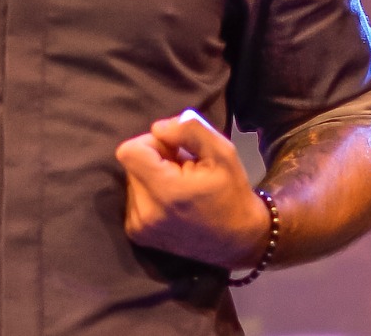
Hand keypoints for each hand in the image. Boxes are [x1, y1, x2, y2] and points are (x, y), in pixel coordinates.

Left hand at [114, 109, 269, 267]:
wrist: (240, 241)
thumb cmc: (232, 194)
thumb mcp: (222, 152)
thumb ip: (189, 130)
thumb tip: (157, 128)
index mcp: (165, 192)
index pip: (130, 151)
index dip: (153, 144)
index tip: (176, 153)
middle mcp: (146, 213)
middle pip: (131, 164)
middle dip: (155, 160)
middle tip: (184, 171)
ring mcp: (140, 227)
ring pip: (132, 180)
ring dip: (152, 177)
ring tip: (180, 187)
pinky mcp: (137, 234)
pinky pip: (133, 198)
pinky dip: (150, 194)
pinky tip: (172, 201)